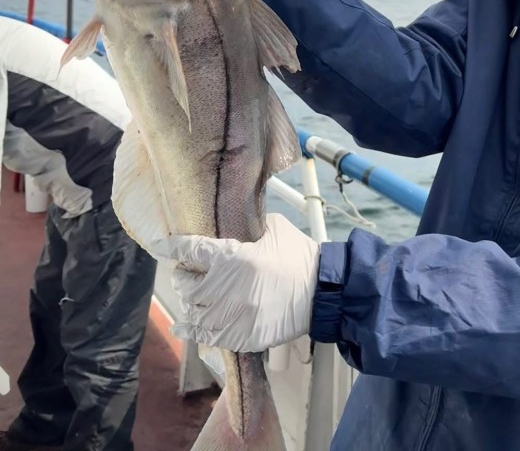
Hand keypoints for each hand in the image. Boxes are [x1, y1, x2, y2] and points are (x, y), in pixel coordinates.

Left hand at [152, 214, 320, 352]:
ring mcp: (231, 315)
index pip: (190, 250)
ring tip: (191, 295)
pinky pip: (204, 335)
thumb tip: (233, 221)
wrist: (322, 291)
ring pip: (192, 309)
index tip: (160, 245)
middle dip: (183, 275)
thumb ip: (248, 225)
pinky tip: (182, 325)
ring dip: (189, 300)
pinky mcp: (239, 335)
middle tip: (188, 271)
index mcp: (233, 257)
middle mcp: (225, 288)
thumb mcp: (274, 228)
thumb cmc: (299, 256)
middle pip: (185, 282)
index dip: (171, 247)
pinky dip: (190, 329)